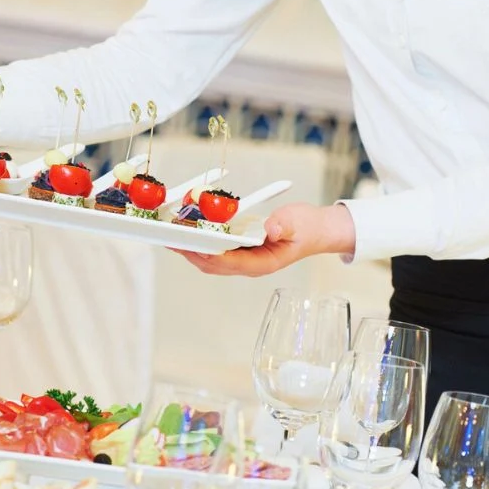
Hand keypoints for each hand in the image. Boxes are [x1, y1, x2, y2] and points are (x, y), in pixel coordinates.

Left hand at [174, 202, 355, 276]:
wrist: (316, 231)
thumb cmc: (307, 227)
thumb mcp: (298, 222)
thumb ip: (284, 225)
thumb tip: (269, 229)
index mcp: (264, 263)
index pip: (231, 262)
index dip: (210, 254)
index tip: (192, 245)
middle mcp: (250, 266)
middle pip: (214, 264)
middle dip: (192, 253)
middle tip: (171, 240)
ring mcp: (245, 261)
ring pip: (212, 261)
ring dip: (192, 250)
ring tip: (172, 237)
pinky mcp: (242, 252)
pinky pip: (216, 252)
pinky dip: (201, 244)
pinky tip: (189, 234)